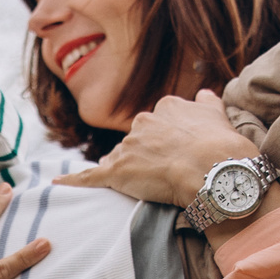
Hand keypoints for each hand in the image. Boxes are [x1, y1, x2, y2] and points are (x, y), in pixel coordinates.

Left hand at [56, 90, 279, 217]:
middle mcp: (142, 121)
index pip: (156, 123)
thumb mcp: (218, 114)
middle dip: (143, 154)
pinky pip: (90, 175)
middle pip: (135, 139)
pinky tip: (58, 182)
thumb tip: (204, 94)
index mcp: (165, 107)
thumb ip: (207, 102)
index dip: (164, 140)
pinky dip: (74, 179)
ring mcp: (128, 146)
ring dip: (126, 169)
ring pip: (119, 157)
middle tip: (162, 172)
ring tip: (141, 184)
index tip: (173, 152)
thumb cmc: (221, 146)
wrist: (213, 169)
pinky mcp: (117, 171)